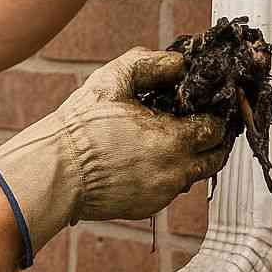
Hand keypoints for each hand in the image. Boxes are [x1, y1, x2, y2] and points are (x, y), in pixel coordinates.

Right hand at [0, 47, 231, 267]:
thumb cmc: (81, 126)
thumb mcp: (112, 81)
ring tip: (170, 138)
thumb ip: (150, 65)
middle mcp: (175, 171)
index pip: (217, 128)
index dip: (215, 113)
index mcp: (174, 139)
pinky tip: (145, 157)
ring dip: (190, 157)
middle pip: (216, 157)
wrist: (54, 173)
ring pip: (193, 174)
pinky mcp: (146, 208)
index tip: (207, 105)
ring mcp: (161, 193)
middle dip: (214, 139)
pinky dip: (166, 173)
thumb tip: (179, 64)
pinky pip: (168, 189)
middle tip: (202, 123)